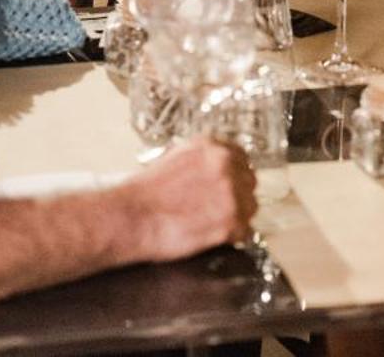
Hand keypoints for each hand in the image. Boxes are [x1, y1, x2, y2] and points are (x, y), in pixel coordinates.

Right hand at [127, 140, 257, 260]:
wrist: (133, 216)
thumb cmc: (147, 192)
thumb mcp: (176, 157)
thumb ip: (202, 159)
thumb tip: (217, 168)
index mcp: (212, 147)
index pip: (241, 157)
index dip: (235, 174)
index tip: (230, 185)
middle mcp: (225, 164)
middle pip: (249, 181)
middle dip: (238, 194)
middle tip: (220, 208)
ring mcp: (231, 193)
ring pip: (250, 206)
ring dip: (238, 216)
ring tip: (214, 224)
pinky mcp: (230, 222)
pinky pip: (244, 231)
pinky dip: (232, 237)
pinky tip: (213, 236)